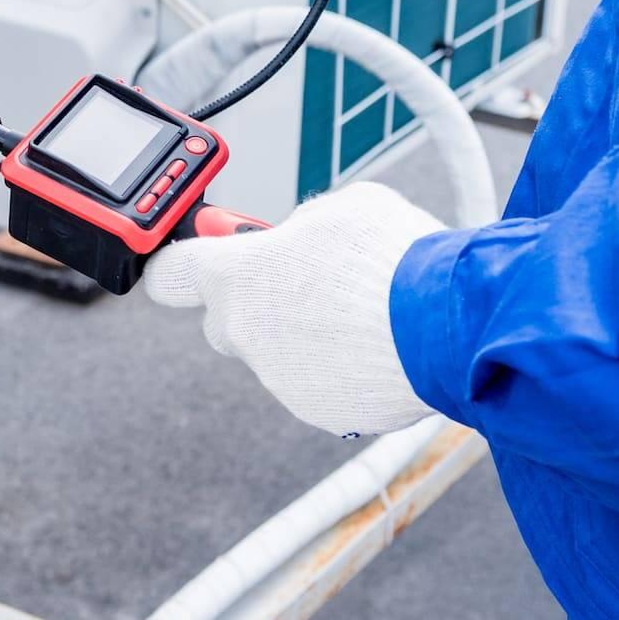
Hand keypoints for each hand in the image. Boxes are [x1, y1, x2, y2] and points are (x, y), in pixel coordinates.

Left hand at [145, 182, 439, 436]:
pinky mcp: (317, 410)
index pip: (170, 275)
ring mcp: (279, 378)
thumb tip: (297, 238)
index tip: (194, 258)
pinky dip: (336, 366)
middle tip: (296, 280)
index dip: (181, 264)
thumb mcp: (342, 208)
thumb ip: (300, 226)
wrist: (448, 326)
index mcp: (238, 276)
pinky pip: (314, 382)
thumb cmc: (393, 257)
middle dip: (252, 301)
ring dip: (302, 333)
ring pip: (275, 352)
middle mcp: (246, 333)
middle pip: (223, 319)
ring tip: (359, 311)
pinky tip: (375, 343)